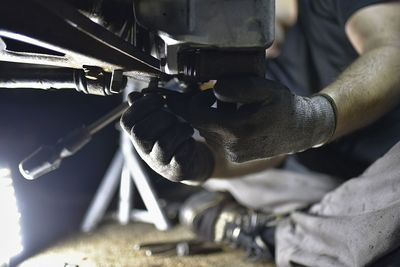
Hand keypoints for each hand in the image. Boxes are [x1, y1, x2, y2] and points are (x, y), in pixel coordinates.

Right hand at [120, 92, 213, 182]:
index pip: (127, 121)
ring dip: (179, 130)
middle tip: (175, 117)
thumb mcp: (160, 120)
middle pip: (140, 133)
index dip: (142, 106)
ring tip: (187, 129)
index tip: (160, 100)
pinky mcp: (176, 172)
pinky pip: (180, 157)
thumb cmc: (175, 137)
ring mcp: (159, 164)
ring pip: (163, 144)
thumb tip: (133, 96)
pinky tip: (190, 142)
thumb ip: (147, 108)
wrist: (192, 162)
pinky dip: (188, 145)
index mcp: (138, 136)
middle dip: (161, 118)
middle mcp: (145, 152)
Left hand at [176, 77, 335, 162]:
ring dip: (209, 116)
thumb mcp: (266, 89)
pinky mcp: (236, 157)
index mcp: (234, 129)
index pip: (193, 114)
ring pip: (206, 131)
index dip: (186, 100)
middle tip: (209, 93)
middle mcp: (229, 146)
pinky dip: (217, 126)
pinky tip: (232, 118)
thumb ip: (239, 87)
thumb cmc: (283, 106)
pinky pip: (216, 139)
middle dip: (199, 106)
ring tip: (227, 106)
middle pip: (197, 123)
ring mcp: (232, 154)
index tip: (184, 91)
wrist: (301, 131)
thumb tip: (215, 90)